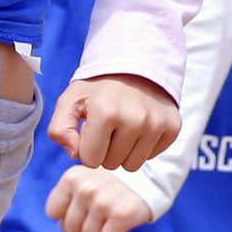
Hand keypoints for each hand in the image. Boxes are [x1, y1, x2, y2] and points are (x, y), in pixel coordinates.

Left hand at [45, 166, 153, 231]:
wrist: (151, 176)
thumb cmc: (114, 183)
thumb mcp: (87, 183)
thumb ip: (72, 206)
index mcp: (72, 177)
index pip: (52, 212)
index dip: (66, 217)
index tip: (82, 212)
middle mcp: (85, 188)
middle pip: (69, 228)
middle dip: (83, 228)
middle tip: (101, 217)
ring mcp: (102, 202)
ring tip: (111, 219)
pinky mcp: (120, 215)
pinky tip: (121, 226)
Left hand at [47, 72, 179, 171]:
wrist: (136, 66)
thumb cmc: (98, 88)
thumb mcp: (70, 101)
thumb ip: (60, 129)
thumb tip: (75, 155)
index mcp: (105, 112)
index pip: (90, 160)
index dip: (87, 148)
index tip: (91, 131)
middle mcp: (135, 119)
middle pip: (111, 164)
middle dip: (105, 151)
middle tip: (108, 128)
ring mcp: (156, 124)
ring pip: (132, 165)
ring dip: (124, 152)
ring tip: (122, 129)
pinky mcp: (172, 127)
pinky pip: (151, 157)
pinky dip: (142, 147)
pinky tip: (139, 128)